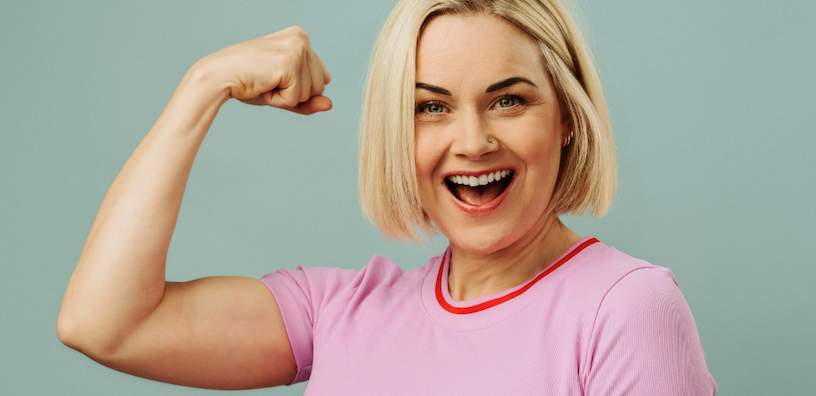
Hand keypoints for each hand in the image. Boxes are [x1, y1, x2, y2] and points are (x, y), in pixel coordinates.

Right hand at [199, 26, 331, 114]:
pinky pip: (296, 98)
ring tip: (265, 81)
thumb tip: (329, 105)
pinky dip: (279, 100)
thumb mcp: (284, 92)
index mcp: (301, 38)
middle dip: (294, 93)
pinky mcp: (290, 63)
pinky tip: (263, 84)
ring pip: (311, 94)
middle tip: (267, 80)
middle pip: (320, 87)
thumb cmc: (248, 82)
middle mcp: (302, 38)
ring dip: (286, 97)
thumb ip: (308, 100)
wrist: (219, 77)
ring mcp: (297, 49)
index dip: (298, 88)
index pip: (322, 79)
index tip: (273, 77)